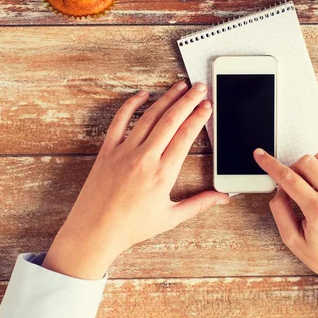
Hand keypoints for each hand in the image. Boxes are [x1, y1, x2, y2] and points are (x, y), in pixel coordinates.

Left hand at [42, 82, 228, 279]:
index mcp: (163, 174)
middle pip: (171, 120)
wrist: (95, 231)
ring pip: (149, 116)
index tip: (207, 106)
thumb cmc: (131, 227)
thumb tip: (223, 198)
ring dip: (166, 98)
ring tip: (179, 86)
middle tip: (200, 88)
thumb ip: (200, 204)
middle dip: (188, 100)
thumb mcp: (171, 217)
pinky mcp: (107, 150)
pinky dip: (131, 105)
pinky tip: (142, 95)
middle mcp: (145, 158)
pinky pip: (120, 121)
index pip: (185, 136)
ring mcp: (124, 151)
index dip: (199, 117)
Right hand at [253, 149, 317, 307]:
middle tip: (291, 185)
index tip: (260, 155)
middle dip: (292, 169)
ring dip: (309, 166)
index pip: (289, 178)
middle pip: (306, 162)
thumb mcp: (293, 240)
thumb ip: (280, 211)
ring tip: (308, 184)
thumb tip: (278, 190)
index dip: (270, 164)